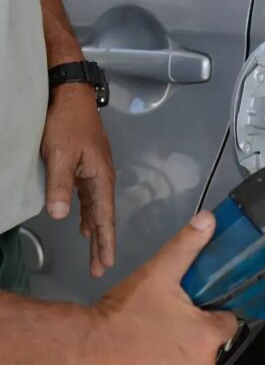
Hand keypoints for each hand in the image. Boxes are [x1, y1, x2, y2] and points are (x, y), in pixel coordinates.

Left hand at [40, 82, 114, 276]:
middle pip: (104, 217)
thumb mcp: (59, 155)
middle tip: (100, 268)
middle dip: (102, 243)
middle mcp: (103, 178)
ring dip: (96, 231)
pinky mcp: (88, 166)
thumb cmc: (66, 124)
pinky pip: (90, 198)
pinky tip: (82, 224)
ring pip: (97, 209)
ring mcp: (96, 172)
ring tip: (95, 253)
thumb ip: (60, 186)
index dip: (105, 241)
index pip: (104, 217)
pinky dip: (88, 215)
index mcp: (101, 178)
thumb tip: (59, 217)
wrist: (72, 95)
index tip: (106, 263)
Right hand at [84, 212, 237, 364]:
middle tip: (173, 319)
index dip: (214, 311)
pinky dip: (169, 362)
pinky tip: (152, 351)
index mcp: (208, 335)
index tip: (198, 306)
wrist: (85, 347)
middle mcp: (202, 363)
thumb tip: (208, 220)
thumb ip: (186, 245)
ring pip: (195, 359)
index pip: (228, 322)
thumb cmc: (123, 313)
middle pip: (212, 342)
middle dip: (197, 330)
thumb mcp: (158, 272)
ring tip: (160, 333)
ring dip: (183, 348)